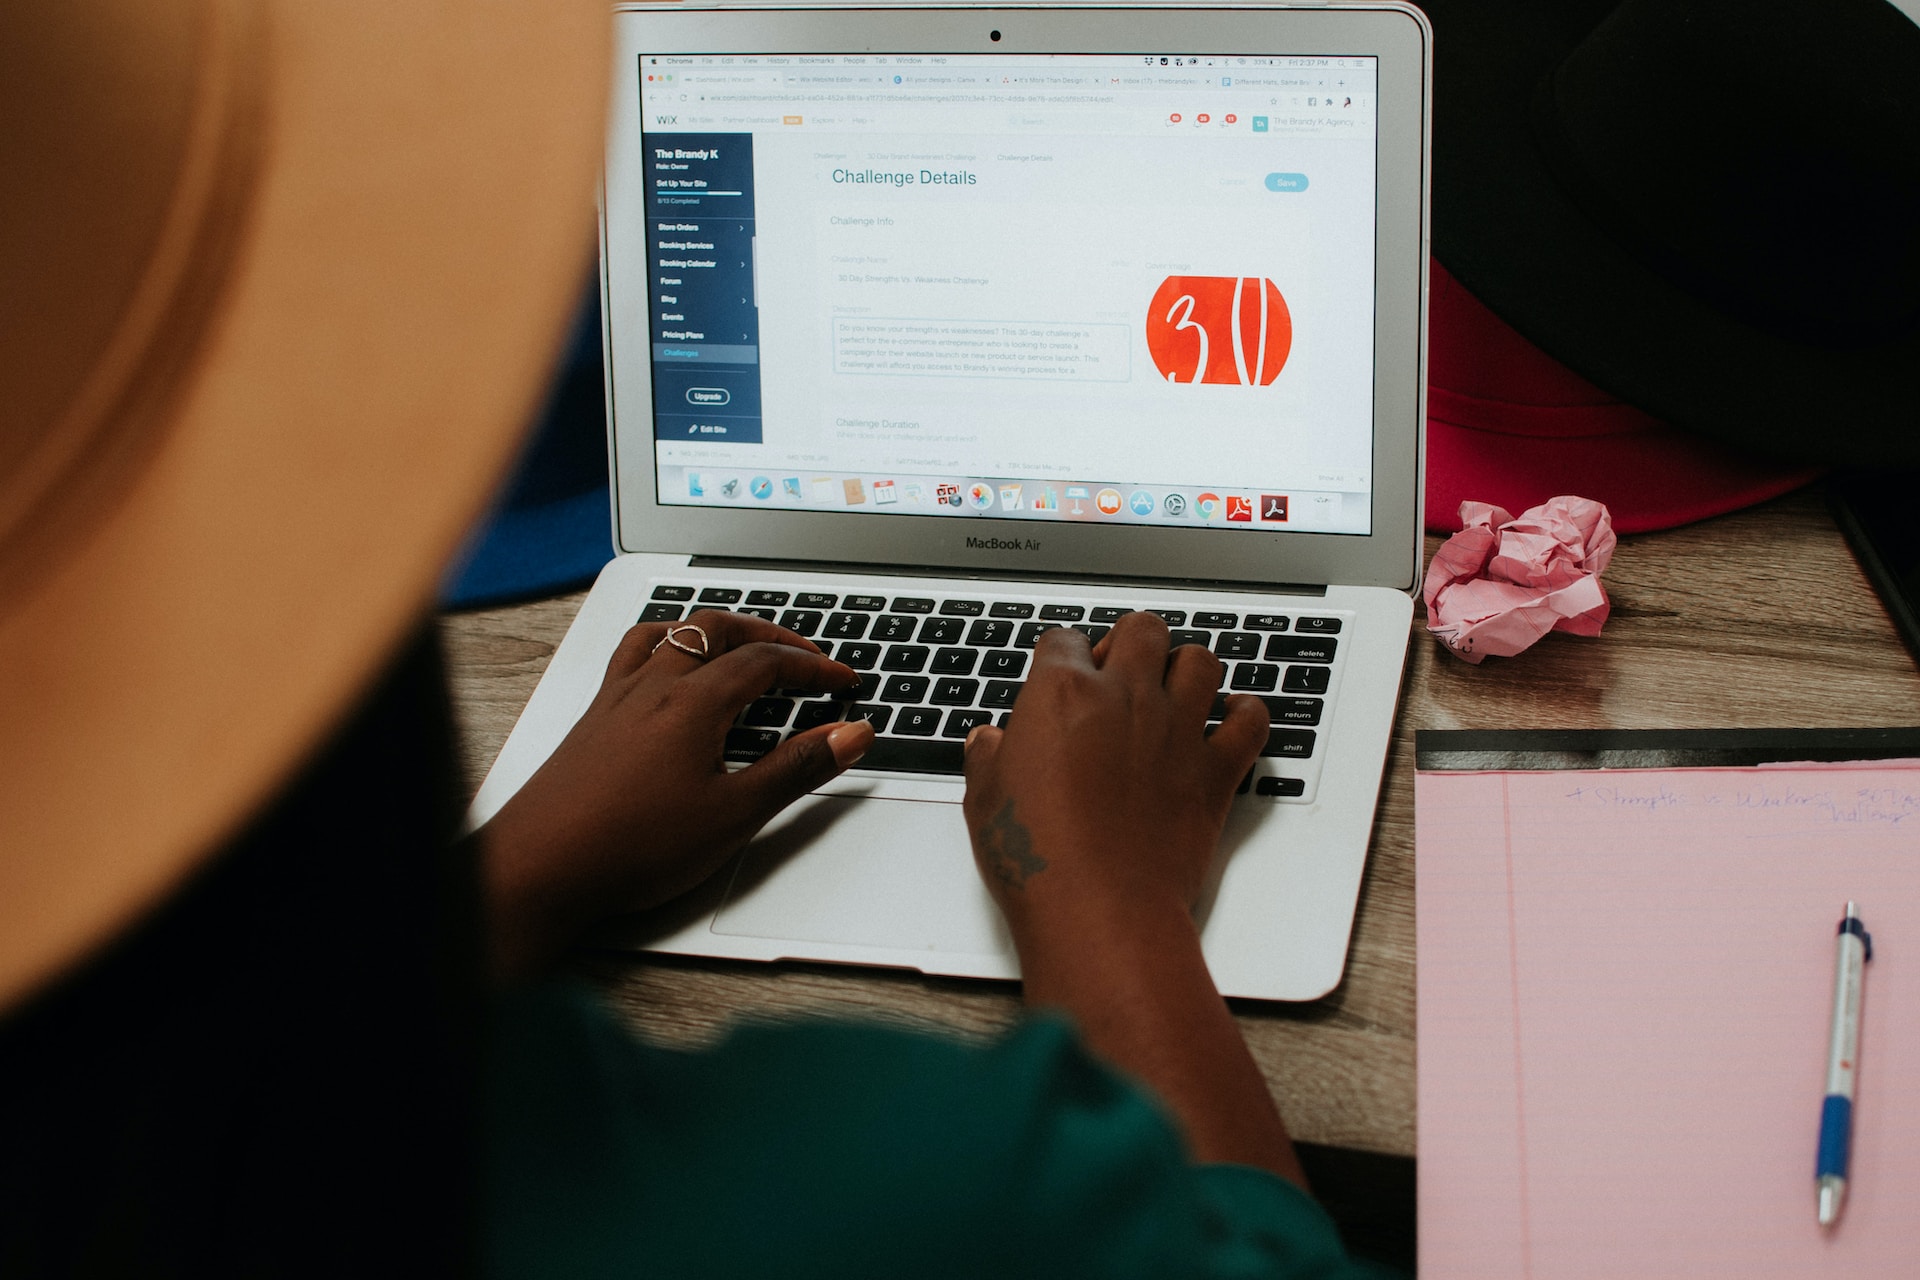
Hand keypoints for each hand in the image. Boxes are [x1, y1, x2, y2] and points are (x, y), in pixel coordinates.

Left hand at [479, 610, 874, 978]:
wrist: (541, 868)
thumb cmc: (630, 846)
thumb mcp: (734, 814)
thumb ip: (797, 769)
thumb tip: (850, 735)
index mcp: (693, 702)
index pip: (766, 661)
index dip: (812, 667)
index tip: (842, 681)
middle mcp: (652, 686)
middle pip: (718, 630)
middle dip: (769, 635)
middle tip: (804, 656)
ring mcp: (617, 697)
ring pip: (672, 634)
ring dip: (715, 631)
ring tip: (741, 645)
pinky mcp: (594, 718)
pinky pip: (634, 655)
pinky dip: (666, 645)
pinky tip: (668, 670)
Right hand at [960, 611, 1267, 943]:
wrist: (1099, 908)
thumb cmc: (1038, 857)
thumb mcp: (985, 800)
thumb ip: (989, 758)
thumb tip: (989, 742)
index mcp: (1061, 694)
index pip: (1063, 641)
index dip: (1060, 656)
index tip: (1059, 674)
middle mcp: (1125, 698)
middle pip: (1142, 629)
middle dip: (1131, 642)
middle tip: (1120, 673)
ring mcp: (1176, 731)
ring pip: (1200, 662)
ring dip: (1186, 669)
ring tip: (1173, 690)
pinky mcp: (1214, 772)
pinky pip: (1249, 722)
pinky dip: (1246, 715)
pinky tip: (1231, 719)